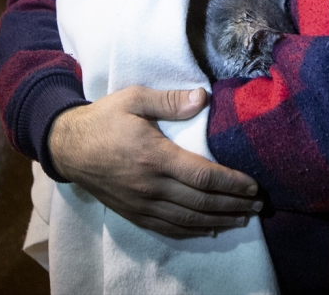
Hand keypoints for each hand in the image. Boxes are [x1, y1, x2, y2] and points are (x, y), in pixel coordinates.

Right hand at [47, 86, 261, 237]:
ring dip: (220, 221)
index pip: (203, 176)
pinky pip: (169, 228)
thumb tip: (202, 97)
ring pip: (189, 220)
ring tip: (244, 218)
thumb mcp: (134, 98)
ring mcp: (142, 204)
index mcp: (155, 156)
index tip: (253, 185)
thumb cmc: (104, 119)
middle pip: (202, 202)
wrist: (69, 147)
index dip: (232, 184)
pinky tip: (209, 229)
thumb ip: (169, 100)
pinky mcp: (134, 213)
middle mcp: (151, 186)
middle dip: (234, 205)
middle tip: (259, 205)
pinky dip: (194, 231)